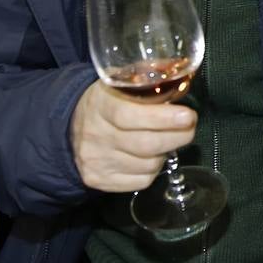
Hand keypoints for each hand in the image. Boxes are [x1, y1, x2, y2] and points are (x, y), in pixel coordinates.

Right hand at [69, 80, 196, 192]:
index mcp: (101, 104)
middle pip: (145, 145)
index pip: (130, 115)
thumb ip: (150, 83)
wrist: (73, 127)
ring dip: (165, 153)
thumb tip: (182, 82)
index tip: (187, 116)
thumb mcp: (123, 84)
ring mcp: (95, 160)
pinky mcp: (98, 180)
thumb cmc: (110, 102)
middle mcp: (95, 134)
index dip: (163, 118)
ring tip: (164, 140)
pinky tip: (150, 156)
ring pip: (148, 165)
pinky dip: (154, 170)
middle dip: (178, 137)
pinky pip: (142, 181)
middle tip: (189, 128)